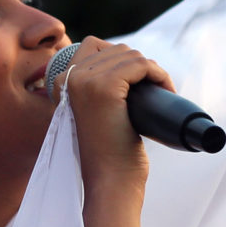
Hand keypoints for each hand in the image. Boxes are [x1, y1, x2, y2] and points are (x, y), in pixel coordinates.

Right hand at [54, 36, 174, 190]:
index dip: (121, 59)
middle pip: (116, 49)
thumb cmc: (108, 153)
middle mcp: (68, 78)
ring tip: (160, 92)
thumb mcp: (94, 113)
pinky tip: (164, 89)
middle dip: (140, 66)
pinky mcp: (105, 88)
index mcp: (61, 82)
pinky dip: (158, 74)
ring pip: (131, 55)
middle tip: (153, 91)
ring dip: (152, 70)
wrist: (109, 181)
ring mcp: (85, 81)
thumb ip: (95, 89)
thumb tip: (124, 61)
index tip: (137, 82)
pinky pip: (141, 65)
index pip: (93, 45)